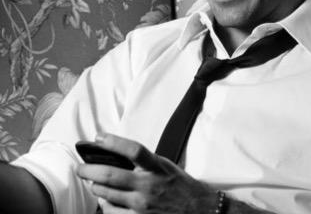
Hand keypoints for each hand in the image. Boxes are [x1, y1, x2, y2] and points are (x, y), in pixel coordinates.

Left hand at [77, 133, 214, 213]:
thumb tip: (117, 155)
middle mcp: (148, 185)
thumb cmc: (178, 184)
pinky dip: (104, 204)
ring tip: (92, 181)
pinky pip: (112, 212)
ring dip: (95, 186)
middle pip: (111, 175)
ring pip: (107, 194)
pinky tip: (105, 199)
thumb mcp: (164, 165)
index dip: (114, 142)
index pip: (133, 149)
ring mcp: (142, 205)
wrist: (197, 208)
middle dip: (89, 169)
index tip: (99, 137)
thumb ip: (144, 161)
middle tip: (80, 167)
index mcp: (156, 166)